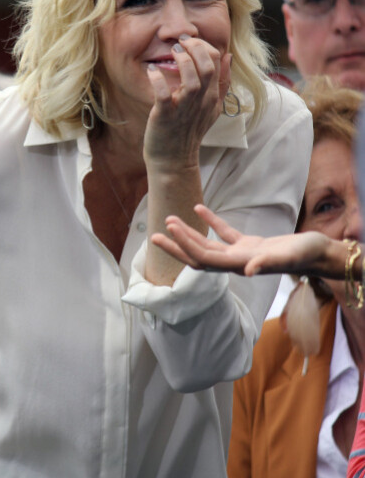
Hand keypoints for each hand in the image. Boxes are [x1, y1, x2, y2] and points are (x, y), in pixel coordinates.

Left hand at [143, 37, 230, 170]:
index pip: (217, 62)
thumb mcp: (211, 108)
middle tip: (181, 42)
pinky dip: (158, 81)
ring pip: (192, 81)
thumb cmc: (188, 132)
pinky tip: (152, 71)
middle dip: (195, 48)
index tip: (190, 41)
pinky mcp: (165, 117)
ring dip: (182, 62)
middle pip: (207, 67)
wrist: (173, 162)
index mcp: (212, 97)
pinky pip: (164, 96)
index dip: (204, 45)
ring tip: (172, 52)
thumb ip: (222, 83)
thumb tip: (228, 56)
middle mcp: (202, 103)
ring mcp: (184, 111)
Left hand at [152, 204, 336, 276]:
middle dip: (177, 246)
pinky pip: (226, 233)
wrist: (321, 254)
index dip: (185, 246)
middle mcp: (236, 262)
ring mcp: (242, 254)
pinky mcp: (251, 244)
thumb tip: (247, 270)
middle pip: (199, 256)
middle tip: (155, 234)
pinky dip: (211, 221)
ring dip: (189, 234)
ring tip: (170, 219)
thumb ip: (268, 263)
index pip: (204, 258)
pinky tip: (199, 207)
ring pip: (208, 245)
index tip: (168, 231)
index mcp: (239, 265)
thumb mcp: (289, 257)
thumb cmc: (307, 255)